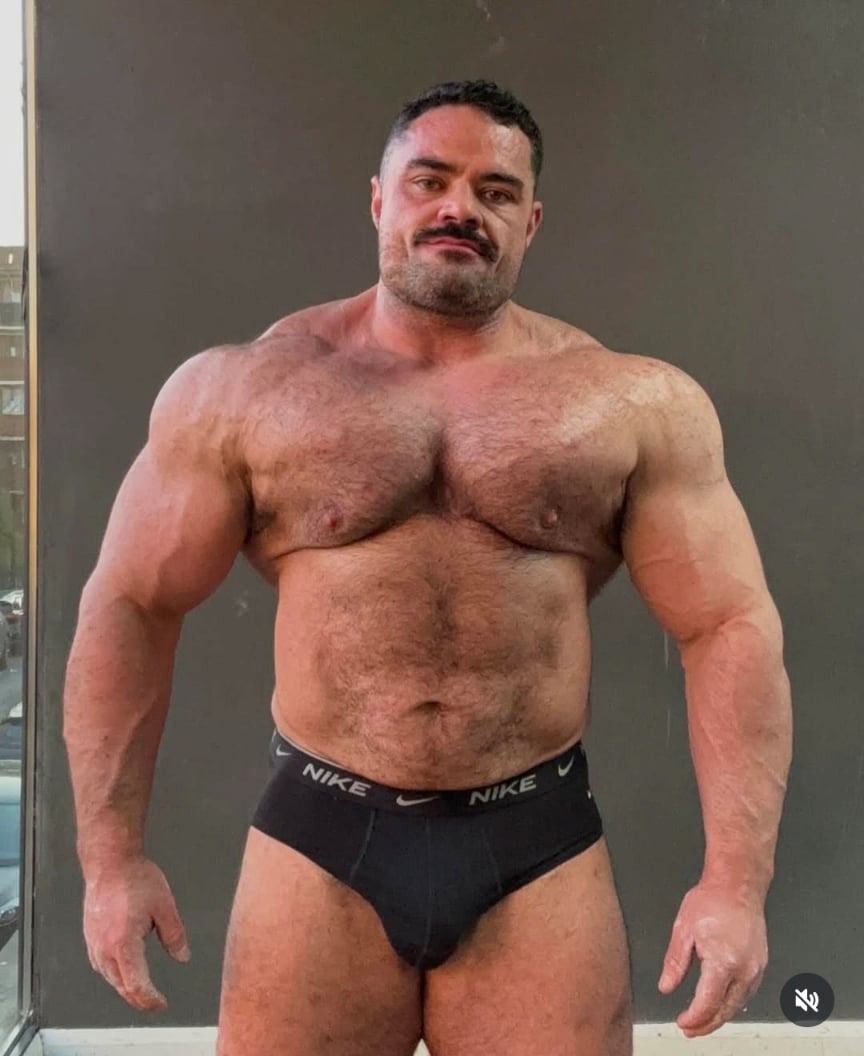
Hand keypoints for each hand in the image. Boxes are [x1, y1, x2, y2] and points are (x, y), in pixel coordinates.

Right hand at [83, 857, 190, 1010]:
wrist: (110, 863)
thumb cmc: (135, 879)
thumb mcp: (165, 907)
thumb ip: (174, 935)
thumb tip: (182, 956)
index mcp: (124, 944)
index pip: (136, 985)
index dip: (150, 999)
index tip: (161, 1003)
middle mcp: (105, 948)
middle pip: (121, 986)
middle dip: (138, 998)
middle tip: (154, 1002)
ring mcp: (94, 943)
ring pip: (109, 978)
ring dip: (125, 987)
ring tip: (141, 990)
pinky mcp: (90, 937)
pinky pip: (100, 965)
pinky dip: (113, 974)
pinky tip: (122, 970)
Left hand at [658, 881, 766, 1037]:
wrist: (737, 884)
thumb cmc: (712, 900)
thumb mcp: (683, 929)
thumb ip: (675, 962)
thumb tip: (666, 985)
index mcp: (723, 962)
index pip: (707, 1004)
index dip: (693, 1018)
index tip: (682, 1022)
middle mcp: (744, 969)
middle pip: (726, 1010)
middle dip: (707, 1024)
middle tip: (690, 1029)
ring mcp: (756, 967)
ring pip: (739, 1004)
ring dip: (721, 1016)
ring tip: (703, 1021)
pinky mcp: (760, 963)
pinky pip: (747, 992)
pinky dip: (733, 1002)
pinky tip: (722, 1003)